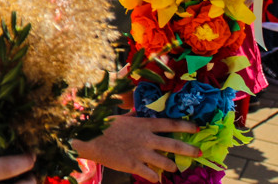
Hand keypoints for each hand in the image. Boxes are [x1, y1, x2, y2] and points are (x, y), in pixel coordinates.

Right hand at [73, 114, 199, 180]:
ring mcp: (141, 153)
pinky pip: (151, 175)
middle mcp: (146, 139)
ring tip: (173, 167)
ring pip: (166, 163)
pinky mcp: (134, 166)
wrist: (89, 138)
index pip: (170, 124)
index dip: (185, 126)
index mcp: (143, 124)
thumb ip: (131, 116)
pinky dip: (154, 178)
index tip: (196, 127)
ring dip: (171, 166)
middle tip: (199, 152)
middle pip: (175, 145)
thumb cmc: (102, 125)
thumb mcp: (119, 117)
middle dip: (190, 149)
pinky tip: (155, 180)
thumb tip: (137, 111)